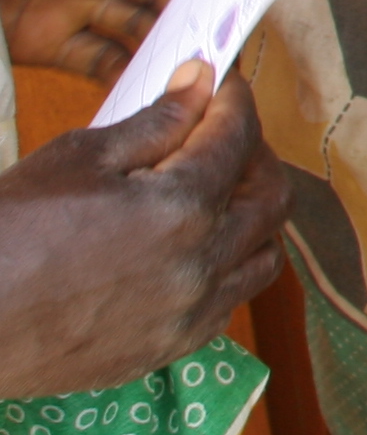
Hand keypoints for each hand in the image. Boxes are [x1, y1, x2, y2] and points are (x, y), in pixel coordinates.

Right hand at [0, 63, 287, 397]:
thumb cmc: (7, 231)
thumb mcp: (78, 158)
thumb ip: (155, 122)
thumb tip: (201, 84)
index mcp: (182, 209)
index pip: (238, 138)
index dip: (232, 101)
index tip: (219, 85)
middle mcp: (200, 266)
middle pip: (272, 197)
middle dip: (256, 155)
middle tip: (221, 134)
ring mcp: (187, 315)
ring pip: (263, 257)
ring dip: (252, 216)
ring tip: (215, 192)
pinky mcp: (165, 350)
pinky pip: (228, 303)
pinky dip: (227, 269)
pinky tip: (192, 249)